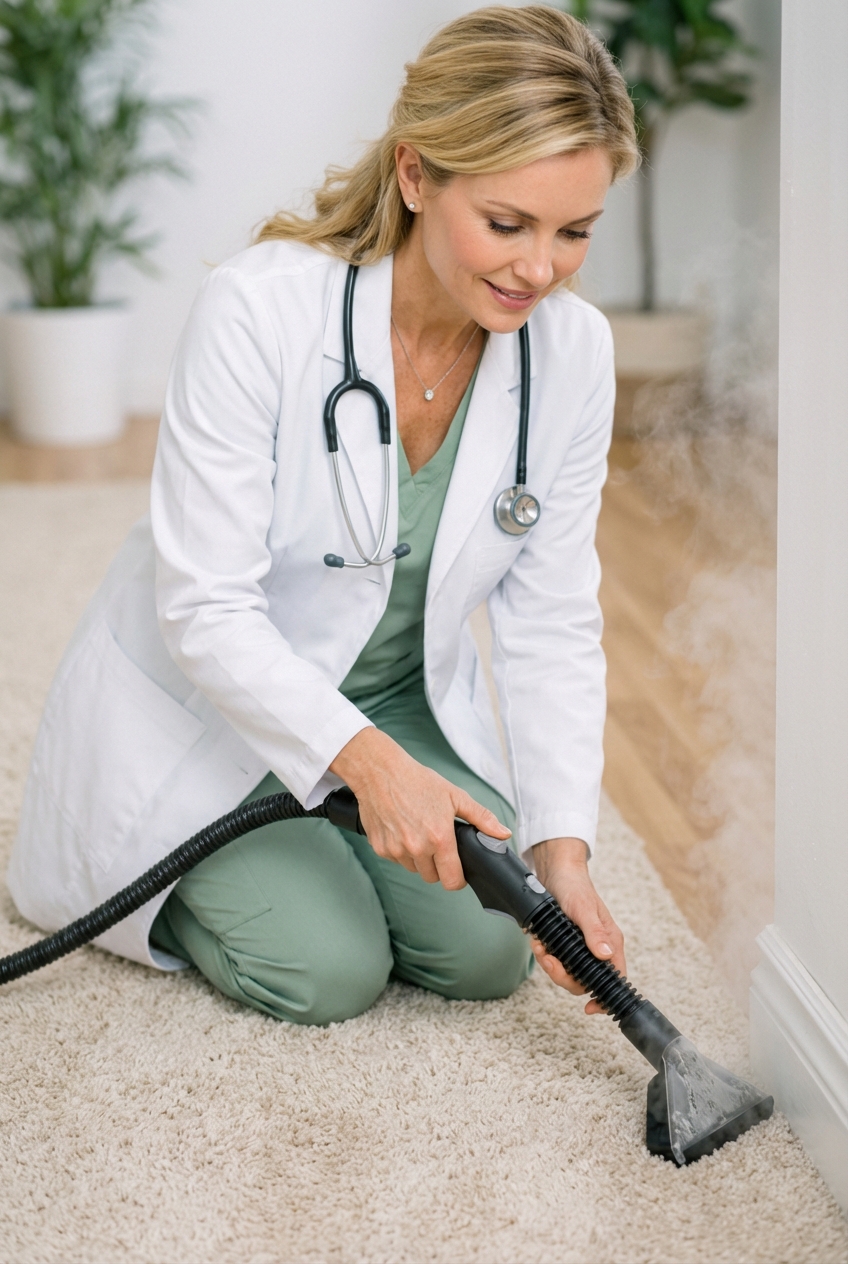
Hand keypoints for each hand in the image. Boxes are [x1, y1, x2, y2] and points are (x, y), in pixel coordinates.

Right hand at [329, 727, 509, 889]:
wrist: (380, 773)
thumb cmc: (416, 781)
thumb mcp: (455, 796)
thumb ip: (481, 818)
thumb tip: (502, 833)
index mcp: (439, 838)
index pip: (452, 881)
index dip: (458, 879)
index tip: (458, 870)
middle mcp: (416, 848)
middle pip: (432, 877)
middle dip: (437, 865)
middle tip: (436, 842)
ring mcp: (396, 850)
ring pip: (413, 869)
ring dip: (418, 858)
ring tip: (417, 831)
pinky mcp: (380, 848)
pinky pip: (396, 860)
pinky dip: (400, 850)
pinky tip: (401, 829)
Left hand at [530, 837, 625, 1014]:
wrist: (555, 870)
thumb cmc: (575, 886)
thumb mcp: (584, 908)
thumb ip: (594, 932)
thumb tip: (605, 955)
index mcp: (609, 942)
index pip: (614, 979)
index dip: (604, 997)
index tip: (590, 1007)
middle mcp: (596, 948)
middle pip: (584, 981)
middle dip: (563, 976)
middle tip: (549, 960)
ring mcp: (579, 946)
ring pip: (567, 973)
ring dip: (551, 965)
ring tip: (540, 947)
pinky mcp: (563, 942)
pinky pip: (555, 960)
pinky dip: (544, 955)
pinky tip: (537, 941)